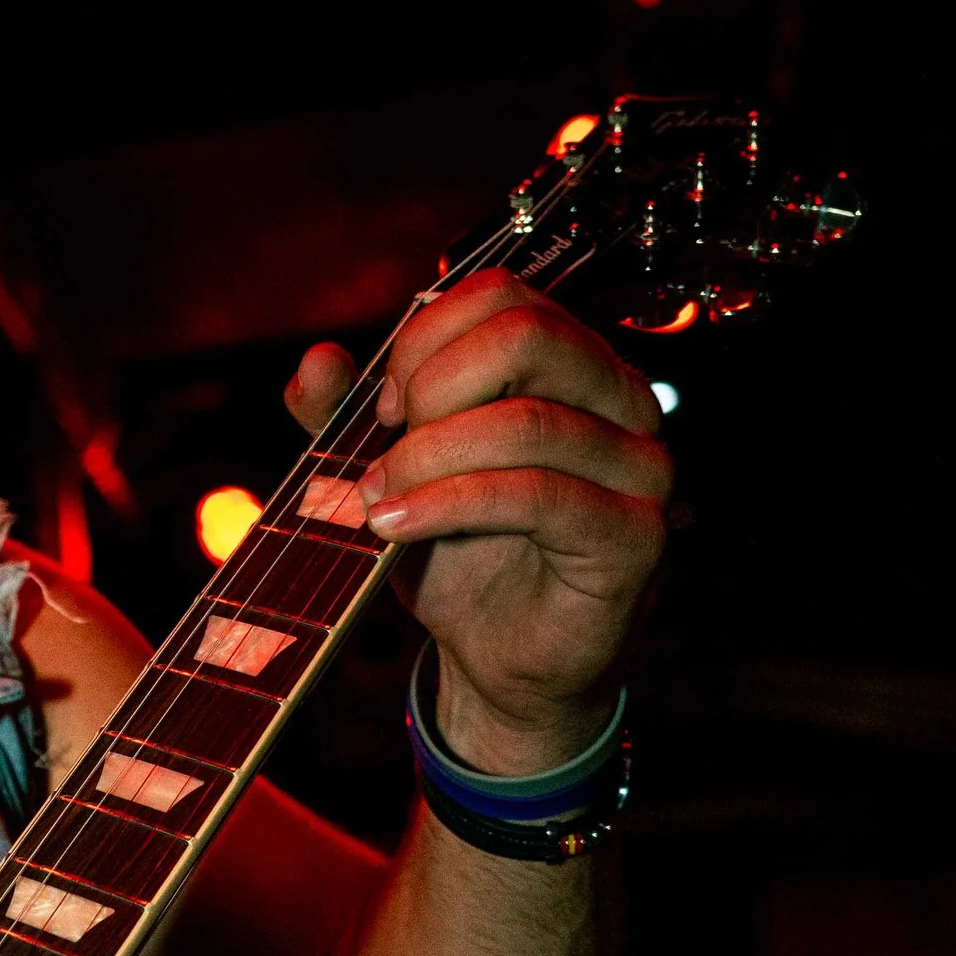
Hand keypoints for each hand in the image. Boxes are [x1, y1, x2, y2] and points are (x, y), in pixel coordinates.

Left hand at [285, 270, 671, 774]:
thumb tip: (317, 360)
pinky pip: (538, 496)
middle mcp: (620, 399)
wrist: (497, 660)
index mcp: (570, 363)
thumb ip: (348, 417)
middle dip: (431, 389)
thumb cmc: (457, 556)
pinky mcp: (633, 535)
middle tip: (383, 450)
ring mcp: (639, 465)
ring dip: (426, 458)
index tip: (381, 407)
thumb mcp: (391, 474)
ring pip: (526, 420)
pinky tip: (395, 525)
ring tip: (372, 501)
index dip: (424, 342)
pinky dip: (450, 504)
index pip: (503, 296)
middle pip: (525, 334)